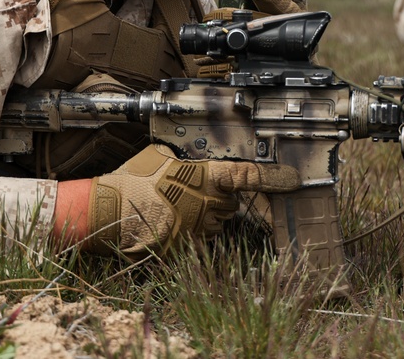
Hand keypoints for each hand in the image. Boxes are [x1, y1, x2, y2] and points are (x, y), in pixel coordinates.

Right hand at [52, 144, 299, 256]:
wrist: (110, 211)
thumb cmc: (133, 180)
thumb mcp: (160, 156)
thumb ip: (182, 159)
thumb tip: (184, 160)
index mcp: (207, 176)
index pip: (249, 176)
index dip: (274, 178)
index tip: (293, 180)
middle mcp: (210, 202)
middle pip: (231, 204)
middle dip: (218, 201)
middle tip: (192, 195)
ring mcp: (201, 227)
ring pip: (216, 223)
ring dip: (203, 218)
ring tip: (172, 209)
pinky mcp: (189, 247)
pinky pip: (200, 240)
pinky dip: (190, 234)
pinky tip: (169, 226)